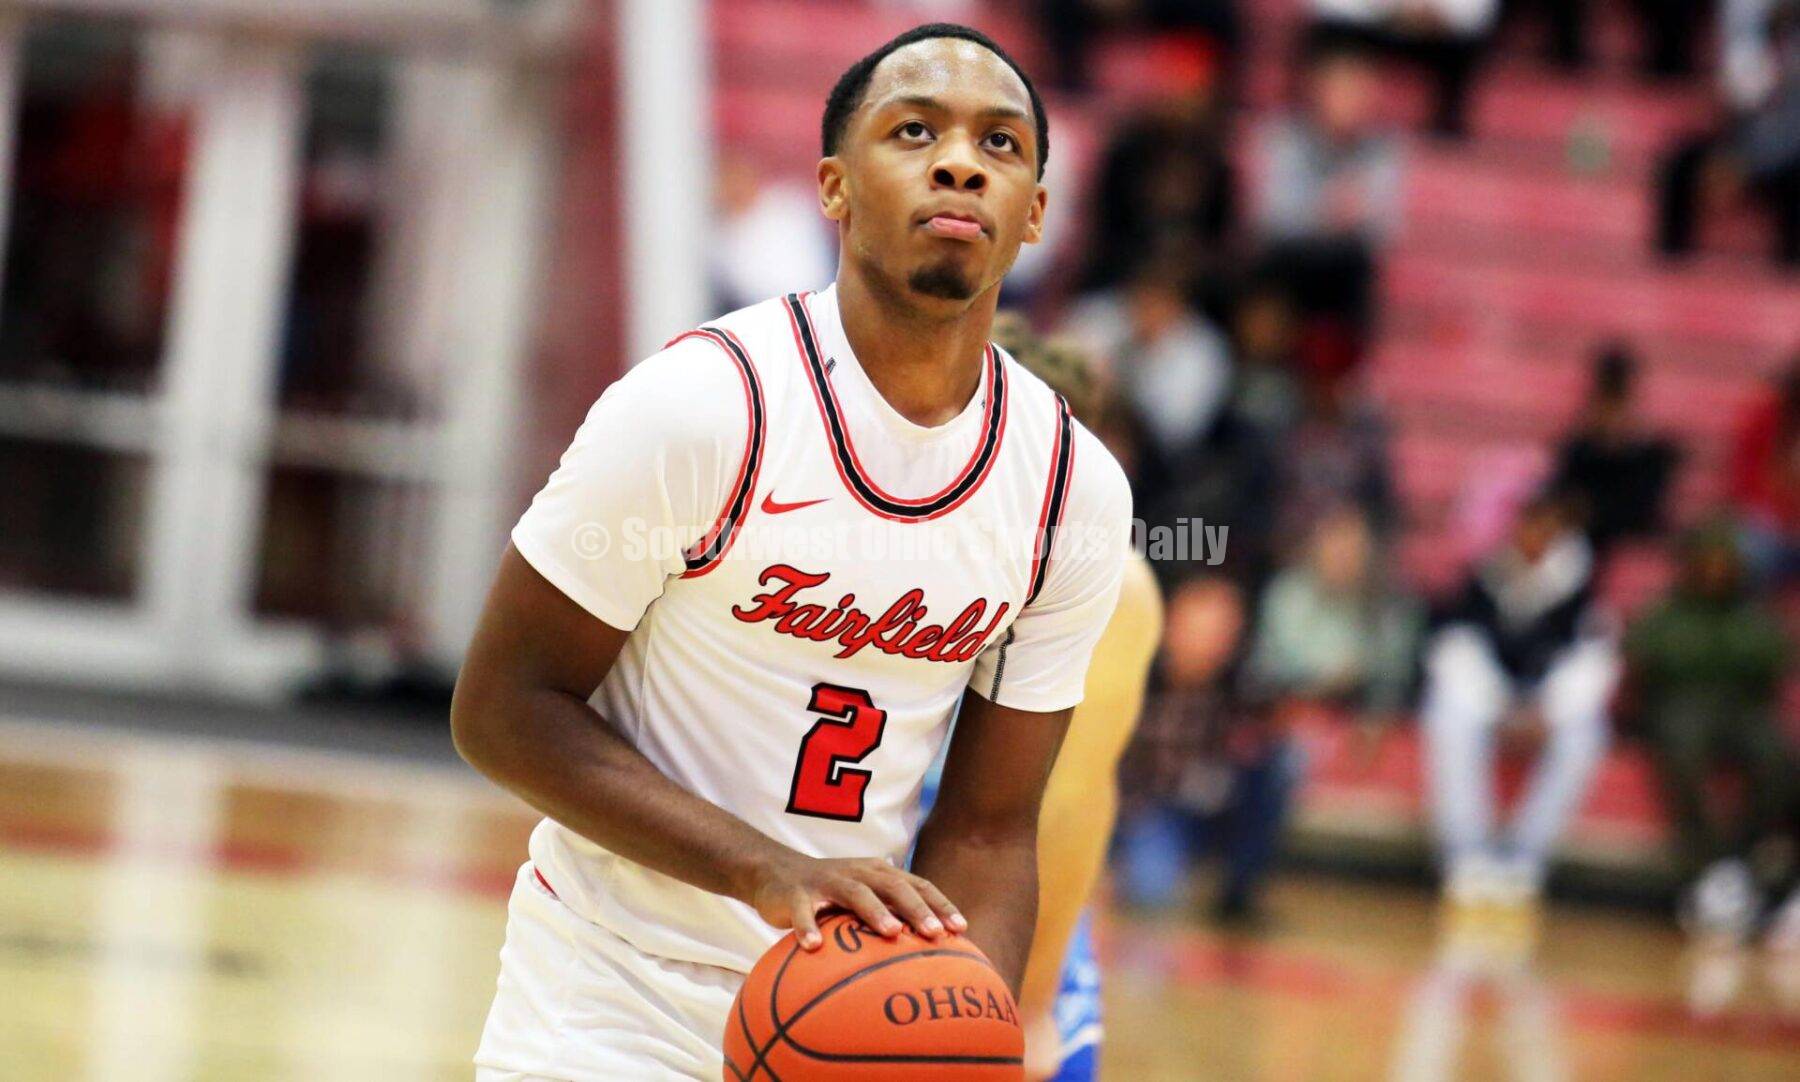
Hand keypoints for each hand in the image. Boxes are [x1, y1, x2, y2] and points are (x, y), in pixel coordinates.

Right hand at [745, 852, 966, 950]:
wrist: (775, 874)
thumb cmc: (831, 894)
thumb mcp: (863, 898)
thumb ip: (891, 916)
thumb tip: (931, 954)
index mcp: (878, 873)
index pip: (917, 884)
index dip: (939, 904)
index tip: (961, 928)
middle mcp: (857, 872)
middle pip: (893, 886)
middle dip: (917, 909)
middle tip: (935, 933)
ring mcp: (826, 880)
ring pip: (855, 893)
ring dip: (875, 912)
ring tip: (892, 933)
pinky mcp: (795, 893)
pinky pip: (802, 911)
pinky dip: (807, 926)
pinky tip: (813, 948)